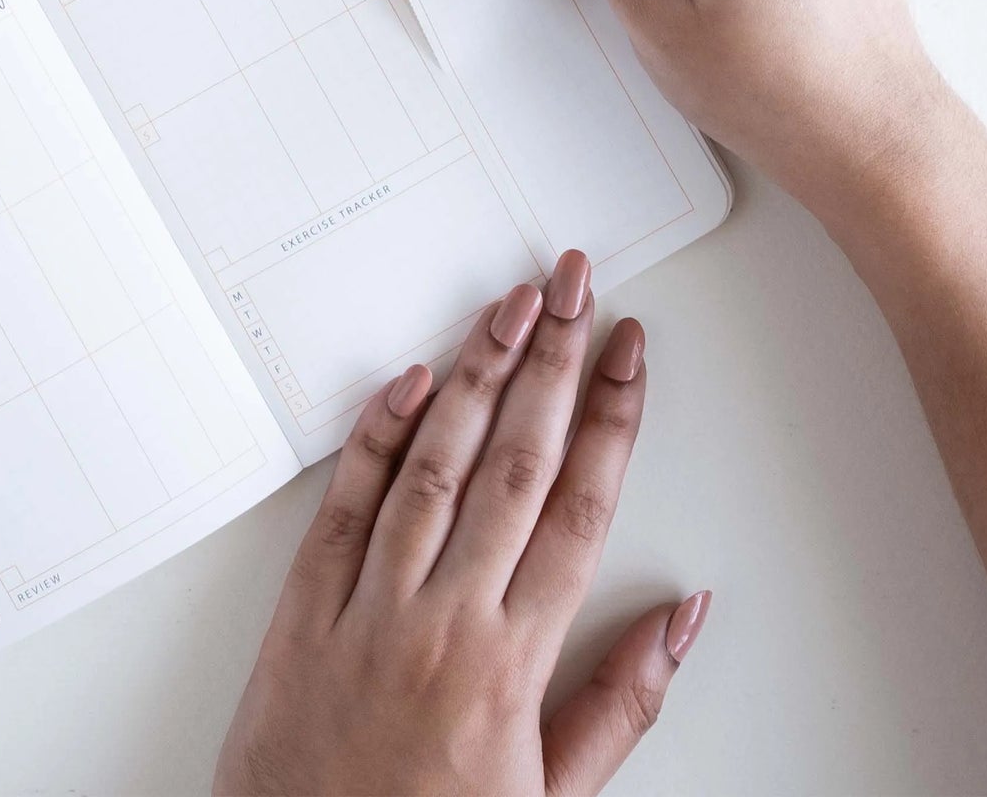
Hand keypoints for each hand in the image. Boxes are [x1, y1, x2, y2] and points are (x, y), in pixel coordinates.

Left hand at [214, 251, 708, 796]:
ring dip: (474, 375)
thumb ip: (620, 703)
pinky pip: (344, 506)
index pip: (580, 508)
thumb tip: (683, 614)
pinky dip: (377, 437)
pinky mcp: (303, 610)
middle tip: (571, 285)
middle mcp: (444, 620)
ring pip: (434, 465)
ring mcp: (368, 608)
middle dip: (550, 362)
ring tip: (507, 306)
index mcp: (513, 665)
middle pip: (514, 462)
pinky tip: (408, 380)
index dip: (610, 418)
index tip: (628, 350)